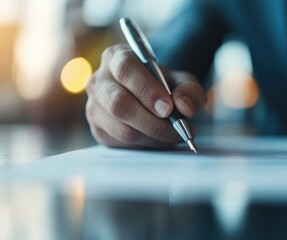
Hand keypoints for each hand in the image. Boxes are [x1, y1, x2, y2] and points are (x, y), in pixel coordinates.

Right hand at [85, 44, 206, 148]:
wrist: (150, 98)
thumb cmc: (163, 85)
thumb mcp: (182, 81)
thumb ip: (189, 90)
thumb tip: (185, 107)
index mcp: (116, 57)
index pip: (126, 69)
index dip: (147, 90)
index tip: (168, 107)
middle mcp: (99, 81)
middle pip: (119, 104)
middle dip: (152, 121)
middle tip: (175, 128)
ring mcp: (94, 107)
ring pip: (123, 129)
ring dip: (154, 137)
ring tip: (175, 134)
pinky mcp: (98, 130)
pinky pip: (123, 144)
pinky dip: (148, 145)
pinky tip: (162, 139)